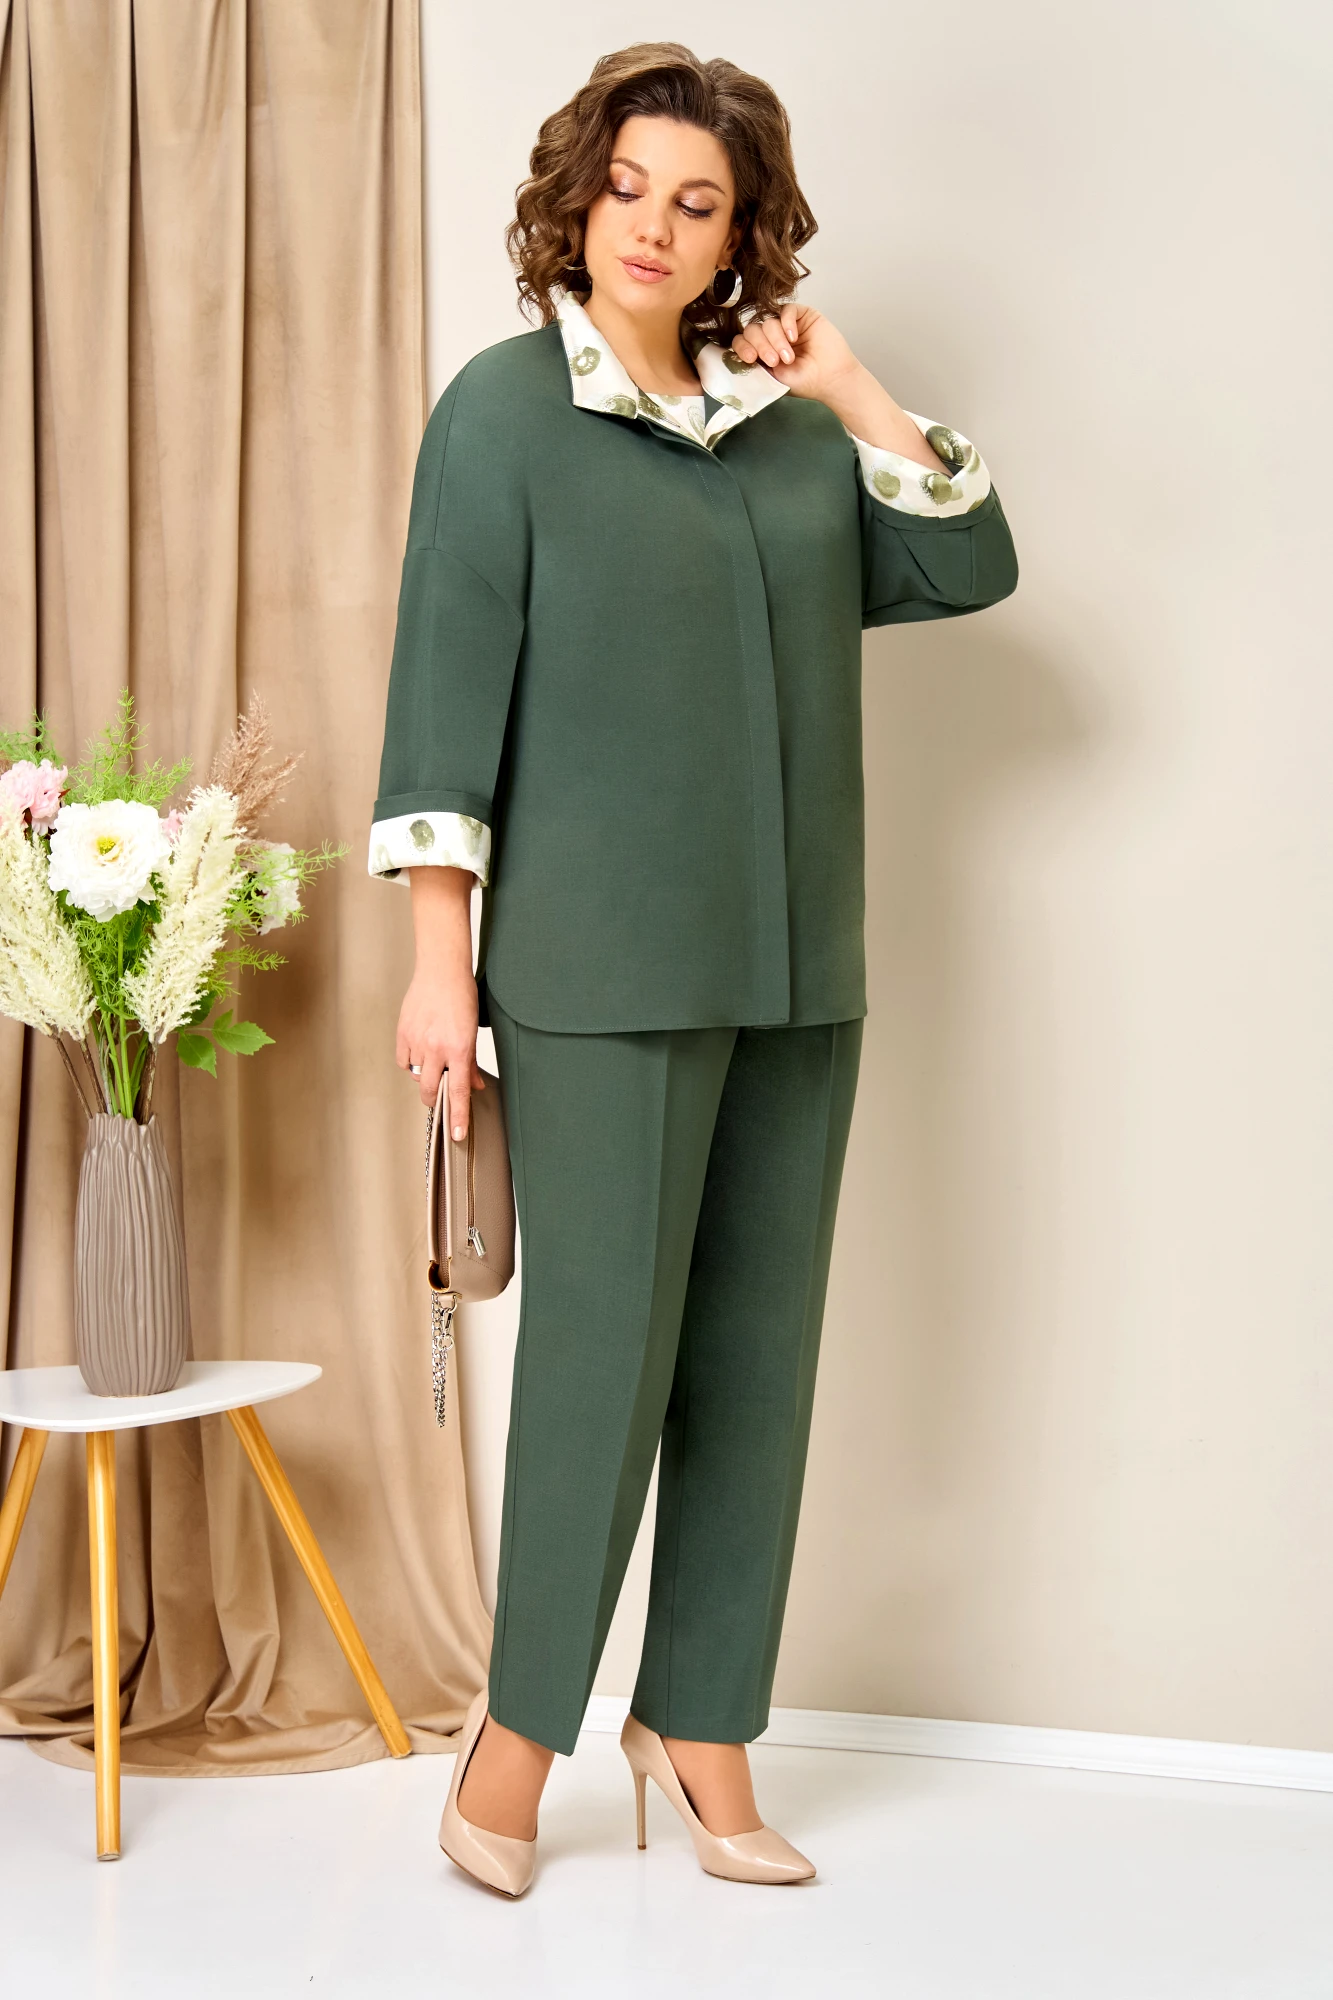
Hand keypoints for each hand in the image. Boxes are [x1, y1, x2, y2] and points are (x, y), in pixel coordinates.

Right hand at [397, 966, 486, 1130]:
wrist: (441, 970)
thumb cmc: (462, 997)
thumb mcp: (473, 1032)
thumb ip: (472, 1062)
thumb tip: (475, 1086)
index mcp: (459, 1049)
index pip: (459, 1091)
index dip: (458, 1116)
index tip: (457, 1135)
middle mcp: (437, 1048)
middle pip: (432, 1090)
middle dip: (436, 1100)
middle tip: (441, 1098)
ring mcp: (417, 1041)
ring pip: (417, 1076)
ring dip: (425, 1076)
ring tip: (433, 1058)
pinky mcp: (403, 1033)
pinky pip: (404, 1061)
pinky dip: (411, 1063)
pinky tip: (419, 1052)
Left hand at [728, 303, 859, 403]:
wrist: (831, 379)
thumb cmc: (805, 382)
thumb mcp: (773, 378)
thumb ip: (755, 365)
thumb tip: (736, 356)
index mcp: (761, 352)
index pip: (742, 341)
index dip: (743, 347)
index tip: (751, 358)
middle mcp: (771, 337)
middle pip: (752, 329)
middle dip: (760, 345)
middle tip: (774, 361)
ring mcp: (785, 324)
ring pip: (768, 321)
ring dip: (776, 340)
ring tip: (789, 357)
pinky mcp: (801, 315)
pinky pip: (786, 310)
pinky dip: (786, 322)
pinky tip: (793, 337)